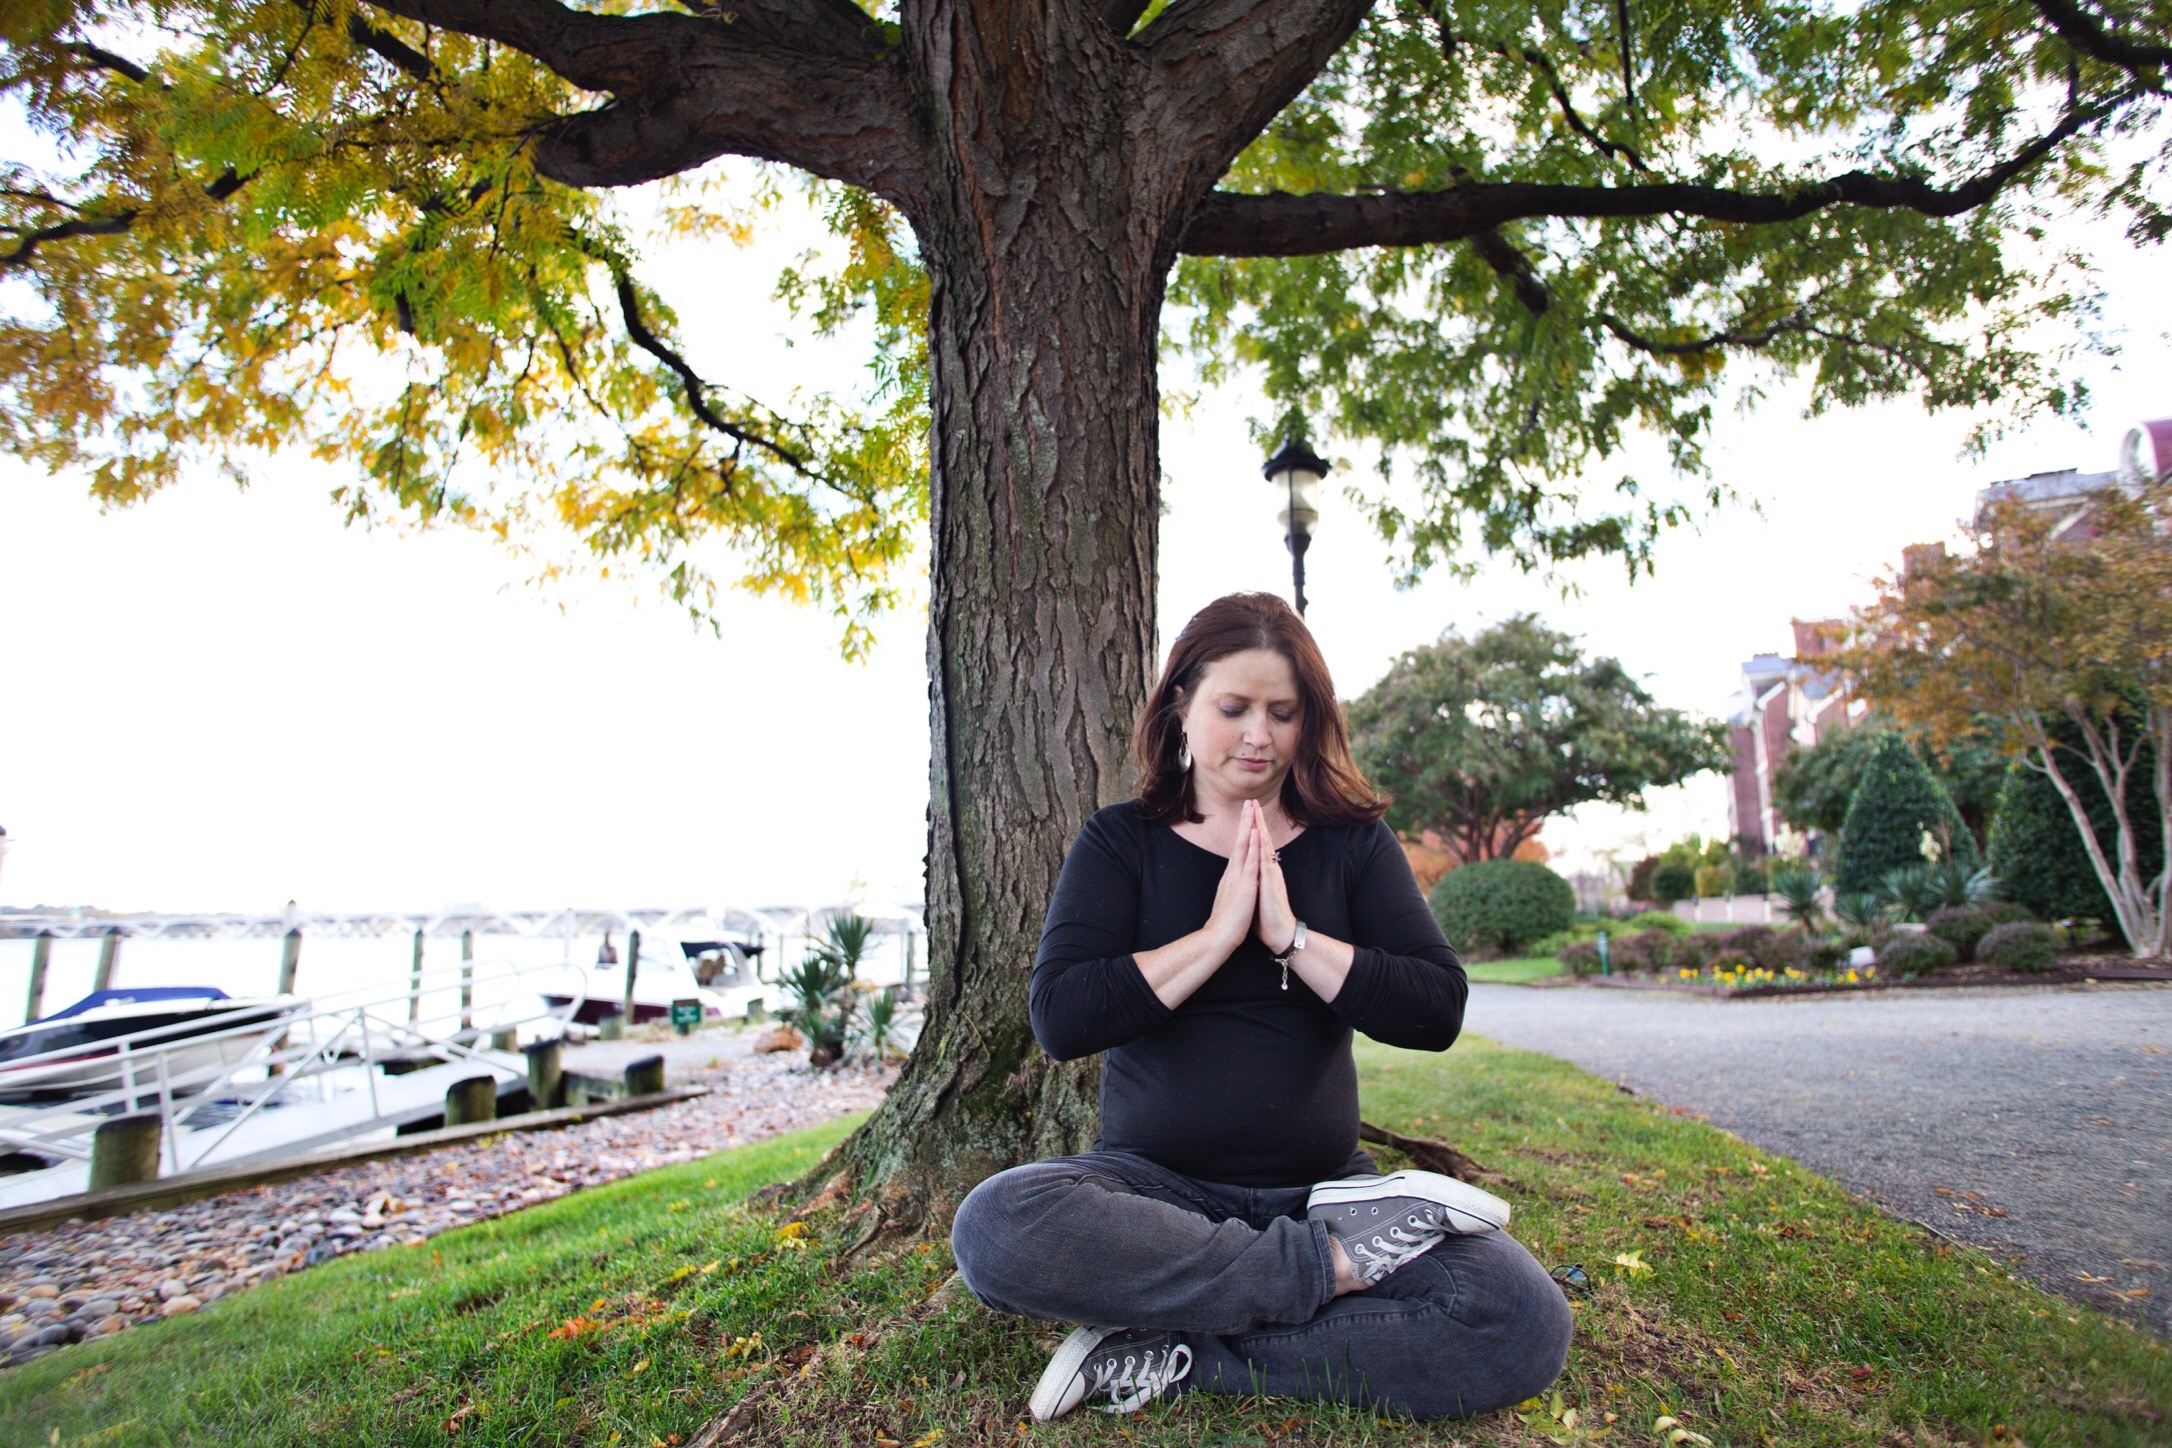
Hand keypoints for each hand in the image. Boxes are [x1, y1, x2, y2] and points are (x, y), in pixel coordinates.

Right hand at [1203, 800, 1263, 953]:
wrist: (1219, 936)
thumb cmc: (1226, 922)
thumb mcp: (1230, 899)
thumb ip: (1232, 887)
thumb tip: (1233, 881)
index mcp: (1232, 876)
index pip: (1238, 849)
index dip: (1242, 831)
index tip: (1246, 816)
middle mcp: (1233, 872)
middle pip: (1240, 841)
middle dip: (1244, 821)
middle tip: (1248, 802)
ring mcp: (1238, 877)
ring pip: (1244, 847)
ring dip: (1248, 827)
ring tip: (1251, 809)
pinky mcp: (1245, 886)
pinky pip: (1250, 862)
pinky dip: (1253, 847)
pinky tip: (1256, 834)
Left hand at [1254, 809, 1296, 954]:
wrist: (1279, 933)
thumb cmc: (1267, 917)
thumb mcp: (1257, 894)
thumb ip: (1254, 882)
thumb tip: (1248, 876)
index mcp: (1263, 872)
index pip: (1258, 846)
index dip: (1253, 829)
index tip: (1248, 814)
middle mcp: (1269, 869)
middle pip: (1263, 840)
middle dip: (1257, 820)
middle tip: (1253, 802)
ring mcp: (1271, 874)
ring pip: (1265, 845)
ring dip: (1261, 827)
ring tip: (1256, 810)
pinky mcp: (1271, 883)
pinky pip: (1266, 860)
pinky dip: (1262, 846)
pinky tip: (1260, 834)